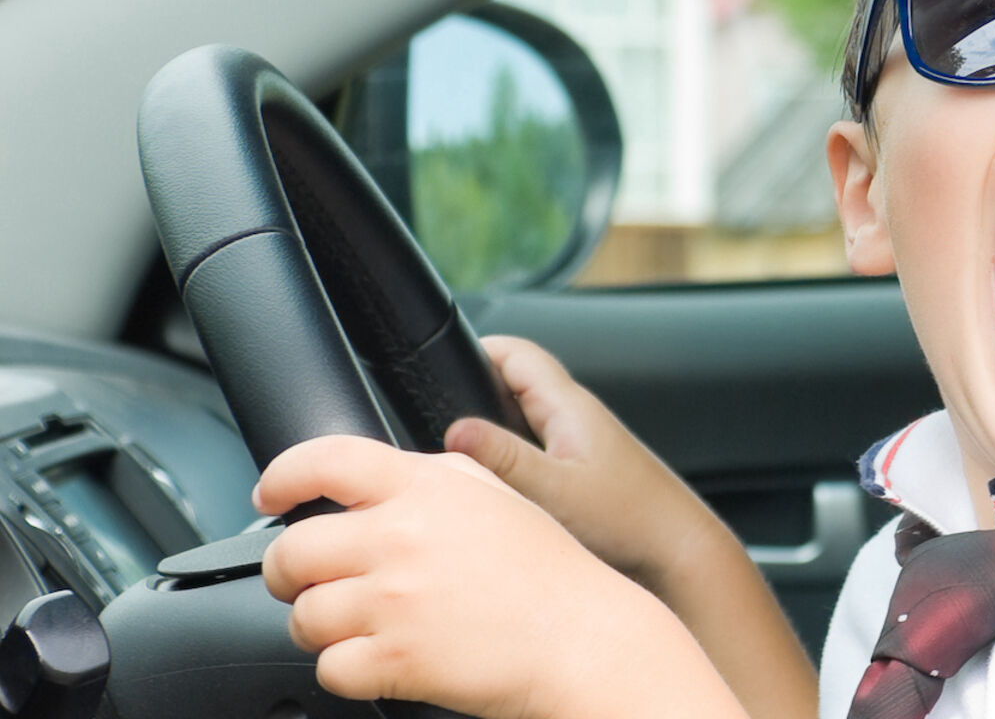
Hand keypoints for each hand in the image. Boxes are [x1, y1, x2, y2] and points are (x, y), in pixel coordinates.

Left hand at [255, 436, 744, 718]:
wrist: (585, 641)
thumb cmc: (552, 576)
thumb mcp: (500, 495)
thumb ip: (437, 476)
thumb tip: (379, 477)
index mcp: (426, 488)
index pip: (322, 460)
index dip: (281, 476)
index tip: (270, 494)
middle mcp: (401, 537)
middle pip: (291, 552)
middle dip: (291, 575)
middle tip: (314, 584)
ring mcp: (394, 600)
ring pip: (303, 618)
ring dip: (323, 629)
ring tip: (365, 628)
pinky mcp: (394, 659)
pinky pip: (329, 669)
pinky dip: (348, 673)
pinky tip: (384, 661)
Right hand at [448, 336, 818, 718]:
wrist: (681, 553)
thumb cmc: (631, 522)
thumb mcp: (556, 491)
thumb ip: (504, 459)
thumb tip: (454, 430)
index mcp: (570, 406)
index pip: (514, 352)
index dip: (473, 352)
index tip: (432, 372)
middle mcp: (576, 417)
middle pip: (512, 385)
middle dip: (472, 397)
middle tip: (432, 423)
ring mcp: (580, 445)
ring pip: (521, 422)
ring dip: (491, 432)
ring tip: (457, 459)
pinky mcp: (583, 474)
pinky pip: (534, 453)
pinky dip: (510, 461)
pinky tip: (496, 491)